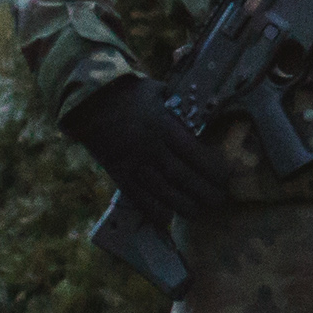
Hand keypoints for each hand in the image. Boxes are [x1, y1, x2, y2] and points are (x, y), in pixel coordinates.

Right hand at [65, 76, 226, 220]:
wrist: (86, 101)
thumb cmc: (128, 93)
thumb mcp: (158, 92)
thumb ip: (180, 107)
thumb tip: (204, 117)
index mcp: (163, 126)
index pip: (194, 153)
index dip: (212, 170)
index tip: (226, 178)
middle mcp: (150, 147)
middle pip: (181, 176)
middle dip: (203, 192)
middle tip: (219, 201)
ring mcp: (132, 162)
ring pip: (161, 190)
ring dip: (182, 205)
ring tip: (198, 213)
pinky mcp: (117, 172)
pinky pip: (136, 195)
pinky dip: (151, 210)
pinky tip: (165, 220)